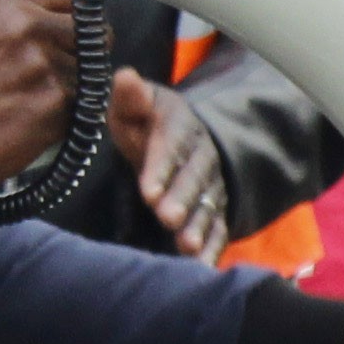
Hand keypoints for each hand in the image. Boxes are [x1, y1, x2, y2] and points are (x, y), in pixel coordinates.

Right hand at [0, 0, 82, 190]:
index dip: (77, 6)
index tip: (76, 18)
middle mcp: (24, 23)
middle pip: (91, 27)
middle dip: (81, 44)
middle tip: (61, 59)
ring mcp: (43, 62)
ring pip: (89, 65)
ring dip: (73, 78)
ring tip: (40, 90)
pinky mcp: (56, 100)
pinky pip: (83, 97)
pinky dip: (67, 107)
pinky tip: (38, 111)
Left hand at [103, 74, 230, 257]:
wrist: (178, 139)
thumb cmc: (145, 124)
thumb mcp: (134, 106)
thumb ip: (128, 97)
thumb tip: (124, 77)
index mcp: (180, 126)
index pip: (172, 146)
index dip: (162, 167)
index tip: (148, 191)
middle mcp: (202, 156)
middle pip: (194, 178)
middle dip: (183, 199)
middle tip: (168, 218)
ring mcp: (212, 184)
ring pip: (209, 205)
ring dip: (200, 225)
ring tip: (188, 246)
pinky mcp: (214, 208)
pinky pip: (218, 227)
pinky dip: (214, 246)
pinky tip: (203, 266)